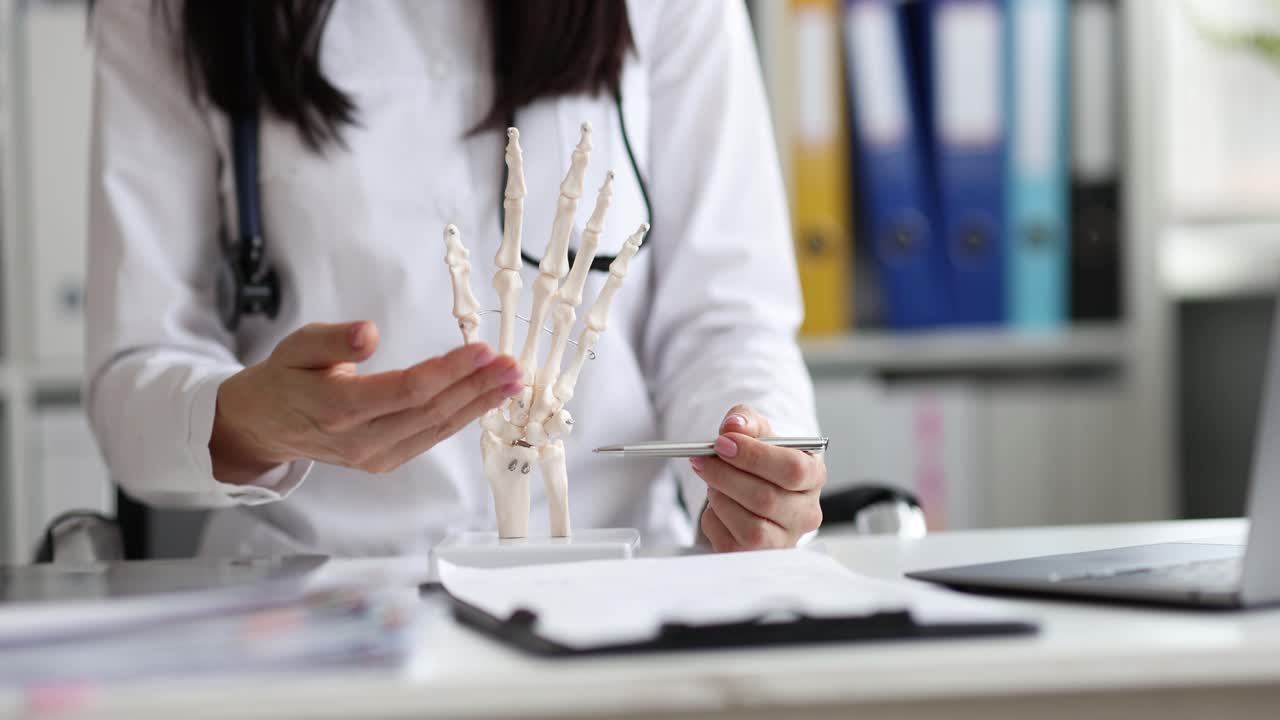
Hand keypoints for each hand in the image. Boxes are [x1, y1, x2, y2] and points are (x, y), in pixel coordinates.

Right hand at [210, 321, 522, 482]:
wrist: (266, 425)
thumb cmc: (286, 377)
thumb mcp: (296, 346)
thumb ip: (333, 340)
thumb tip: (370, 333)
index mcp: (337, 409)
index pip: (406, 390)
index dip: (449, 371)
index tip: (484, 350)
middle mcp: (359, 441)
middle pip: (430, 411)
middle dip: (477, 387)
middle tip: (514, 366)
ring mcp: (374, 457)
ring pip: (437, 428)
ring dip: (480, 404)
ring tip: (513, 382)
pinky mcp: (385, 461)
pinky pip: (431, 437)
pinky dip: (464, 417)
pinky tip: (487, 399)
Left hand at [692, 404, 825, 551]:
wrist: (756, 485)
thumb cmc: (761, 460)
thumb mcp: (757, 432)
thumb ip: (746, 421)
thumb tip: (734, 426)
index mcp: (814, 476)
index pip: (792, 469)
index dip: (753, 456)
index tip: (723, 443)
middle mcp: (806, 513)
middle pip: (766, 499)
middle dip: (726, 476)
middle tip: (703, 460)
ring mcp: (785, 539)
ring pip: (751, 528)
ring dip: (721, 499)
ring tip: (712, 482)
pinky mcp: (758, 557)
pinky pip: (730, 543)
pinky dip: (714, 520)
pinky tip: (717, 505)